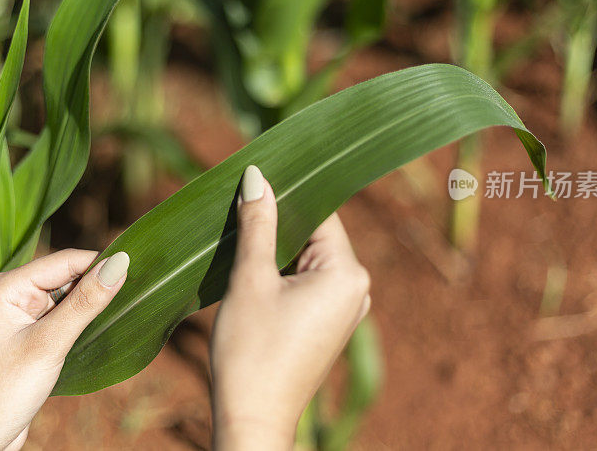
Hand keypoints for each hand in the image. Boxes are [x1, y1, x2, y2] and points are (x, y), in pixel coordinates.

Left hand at [0, 249, 129, 450]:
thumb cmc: (1, 393)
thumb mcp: (49, 345)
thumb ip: (85, 303)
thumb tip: (120, 263)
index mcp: (7, 286)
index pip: (67, 261)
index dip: (102, 265)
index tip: (138, 273)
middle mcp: (11, 293)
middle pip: (69, 275)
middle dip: (97, 287)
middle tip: (130, 301)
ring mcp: (19, 313)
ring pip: (69, 296)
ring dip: (90, 307)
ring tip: (112, 321)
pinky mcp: (28, 333)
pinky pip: (63, 315)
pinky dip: (81, 322)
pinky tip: (95, 333)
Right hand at [211, 166, 370, 449]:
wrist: (253, 418)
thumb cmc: (251, 351)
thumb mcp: (250, 279)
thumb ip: (258, 224)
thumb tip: (257, 177)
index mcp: (347, 273)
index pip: (319, 212)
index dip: (284, 196)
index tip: (251, 184)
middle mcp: (357, 287)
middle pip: (315, 234)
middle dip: (278, 225)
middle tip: (238, 215)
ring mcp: (346, 308)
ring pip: (308, 258)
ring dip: (277, 250)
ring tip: (242, 246)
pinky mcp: (331, 323)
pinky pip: (309, 281)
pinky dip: (283, 273)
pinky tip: (254, 274)